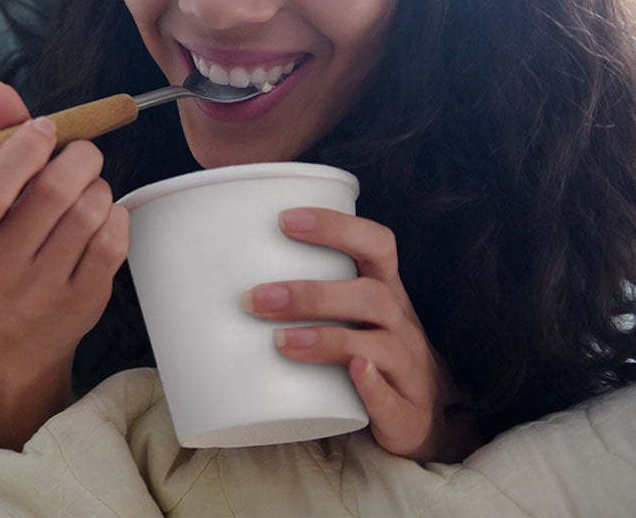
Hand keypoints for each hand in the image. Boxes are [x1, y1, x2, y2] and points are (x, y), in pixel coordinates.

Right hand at [0, 79, 128, 375]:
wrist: (13, 333)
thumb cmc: (2, 244)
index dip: (25, 148)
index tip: (45, 128)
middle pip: (53, 193)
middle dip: (79, 157)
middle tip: (82, 153)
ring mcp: (40, 289)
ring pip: (89, 213)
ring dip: (98, 186)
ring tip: (89, 189)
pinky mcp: (80, 302)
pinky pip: (113, 241)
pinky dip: (116, 215)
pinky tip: (103, 216)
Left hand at [243, 207, 479, 462]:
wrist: (420, 414)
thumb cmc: (366, 346)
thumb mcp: (347, 310)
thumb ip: (303, 285)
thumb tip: (215, 269)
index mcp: (385, 289)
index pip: (376, 244)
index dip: (336, 227)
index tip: (284, 220)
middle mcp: (402, 323)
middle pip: (372, 296)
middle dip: (313, 294)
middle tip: (257, 298)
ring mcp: (409, 368)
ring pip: (381, 345)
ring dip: (328, 339)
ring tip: (279, 341)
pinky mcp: (407, 414)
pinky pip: (395, 400)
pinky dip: (373, 386)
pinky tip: (352, 374)